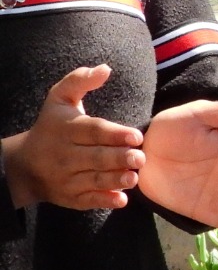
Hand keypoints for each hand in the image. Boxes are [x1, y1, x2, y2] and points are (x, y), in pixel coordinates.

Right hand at [0, 65, 144, 210]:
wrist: (23, 164)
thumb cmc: (51, 126)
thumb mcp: (59, 99)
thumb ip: (80, 81)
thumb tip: (106, 68)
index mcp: (66, 129)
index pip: (92, 131)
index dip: (114, 134)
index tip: (136, 136)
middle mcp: (64, 155)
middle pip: (95, 157)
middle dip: (118, 158)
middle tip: (140, 158)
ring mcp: (66, 179)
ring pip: (93, 180)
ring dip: (114, 180)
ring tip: (134, 178)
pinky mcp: (69, 197)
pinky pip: (87, 201)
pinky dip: (103, 201)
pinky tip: (121, 200)